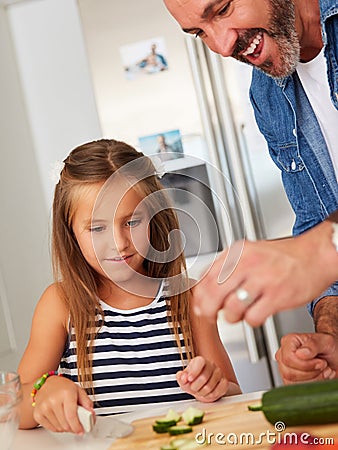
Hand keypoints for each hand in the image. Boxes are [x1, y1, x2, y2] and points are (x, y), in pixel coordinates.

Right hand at [33, 375, 93, 433]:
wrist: (47, 384)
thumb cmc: (63, 387)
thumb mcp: (78, 390)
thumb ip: (86, 402)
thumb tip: (91, 413)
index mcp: (66, 393)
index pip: (71, 416)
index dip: (77, 426)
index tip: (81, 430)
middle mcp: (53, 400)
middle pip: (65, 424)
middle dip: (73, 427)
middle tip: (76, 424)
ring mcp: (44, 407)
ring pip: (58, 428)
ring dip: (65, 428)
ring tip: (67, 419)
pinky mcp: (38, 414)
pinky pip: (50, 428)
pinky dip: (57, 428)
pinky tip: (59, 420)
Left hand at [176, 356, 228, 401]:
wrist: (203, 386)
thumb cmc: (193, 380)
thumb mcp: (184, 378)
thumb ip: (181, 377)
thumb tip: (182, 377)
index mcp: (200, 361)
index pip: (200, 362)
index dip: (194, 371)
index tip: (189, 379)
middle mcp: (211, 365)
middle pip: (204, 377)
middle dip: (195, 387)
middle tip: (192, 388)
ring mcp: (219, 373)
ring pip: (210, 386)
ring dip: (201, 393)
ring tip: (199, 391)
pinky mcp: (224, 383)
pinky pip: (218, 391)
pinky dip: (210, 396)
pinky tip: (206, 394)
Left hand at [193, 221, 337, 326]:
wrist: (315, 255)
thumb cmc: (282, 257)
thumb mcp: (249, 252)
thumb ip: (227, 266)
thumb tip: (204, 284)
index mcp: (238, 252)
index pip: (206, 276)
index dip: (199, 294)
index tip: (199, 303)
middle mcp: (247, 263)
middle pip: (213, 293)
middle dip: (208, 309)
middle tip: (211, 314)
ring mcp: (262, 280)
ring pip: (231, 308)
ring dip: (232, 316)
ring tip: (239, 313)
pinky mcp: (277, 296)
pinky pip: (252, 318)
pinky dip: (251, 321)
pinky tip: (256, 313)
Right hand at [275, 333, 337, 383]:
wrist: (336, 356)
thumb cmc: (329, 347)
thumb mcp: (326, 341)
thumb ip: (313, 344)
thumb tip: (300, 353)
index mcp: (288, 342)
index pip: (289, 358)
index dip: (306, 364)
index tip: (321, 362)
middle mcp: (284, 356)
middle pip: (289, 373)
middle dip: (312, 373)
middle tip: (323, 365)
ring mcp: (286, 369)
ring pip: (294, 384)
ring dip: (315, 380)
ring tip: (324, 370)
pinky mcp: (291, 381)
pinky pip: (298, 390)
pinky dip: (314, 386)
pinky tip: (320, 377)